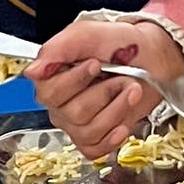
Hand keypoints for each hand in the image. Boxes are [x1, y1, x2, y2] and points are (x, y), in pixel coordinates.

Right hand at [30, 16, 182, 159]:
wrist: (150, 57)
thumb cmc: (118, 44)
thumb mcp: (86, 34)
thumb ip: (56, 50)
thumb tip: (32, 72)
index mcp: (51, 78)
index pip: (50, 93)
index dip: (76, 81)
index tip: (95, 64)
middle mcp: (60, 104)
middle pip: (73, 113)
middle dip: (105, 93)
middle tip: (121, 77)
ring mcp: (76, 124)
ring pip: (89, 131)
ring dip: (117, 109)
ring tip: (132, 90)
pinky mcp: (95, 138)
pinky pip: (95, 149)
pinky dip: (112, 138)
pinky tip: (123, 124)